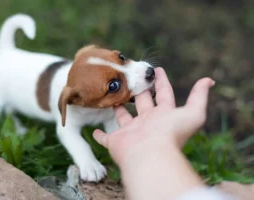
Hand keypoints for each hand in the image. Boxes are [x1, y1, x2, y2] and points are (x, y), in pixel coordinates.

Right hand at [93, 67, 213, 165]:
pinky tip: (95, 130)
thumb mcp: (193, 113)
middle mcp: (147, 123)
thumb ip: (199, 96)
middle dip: (140, 91)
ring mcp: (131, 132)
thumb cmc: (170, 134)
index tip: (157, 70)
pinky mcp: (116, 142)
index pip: (164, 94)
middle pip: (143, 103)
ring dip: (119, 109)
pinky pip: (105, 138)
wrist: (150, 156)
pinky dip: (100, 135)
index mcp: (163, 115)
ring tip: (115, 97)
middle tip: (134, 78)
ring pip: (123, 118)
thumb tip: (209, 80)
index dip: (162, 82)